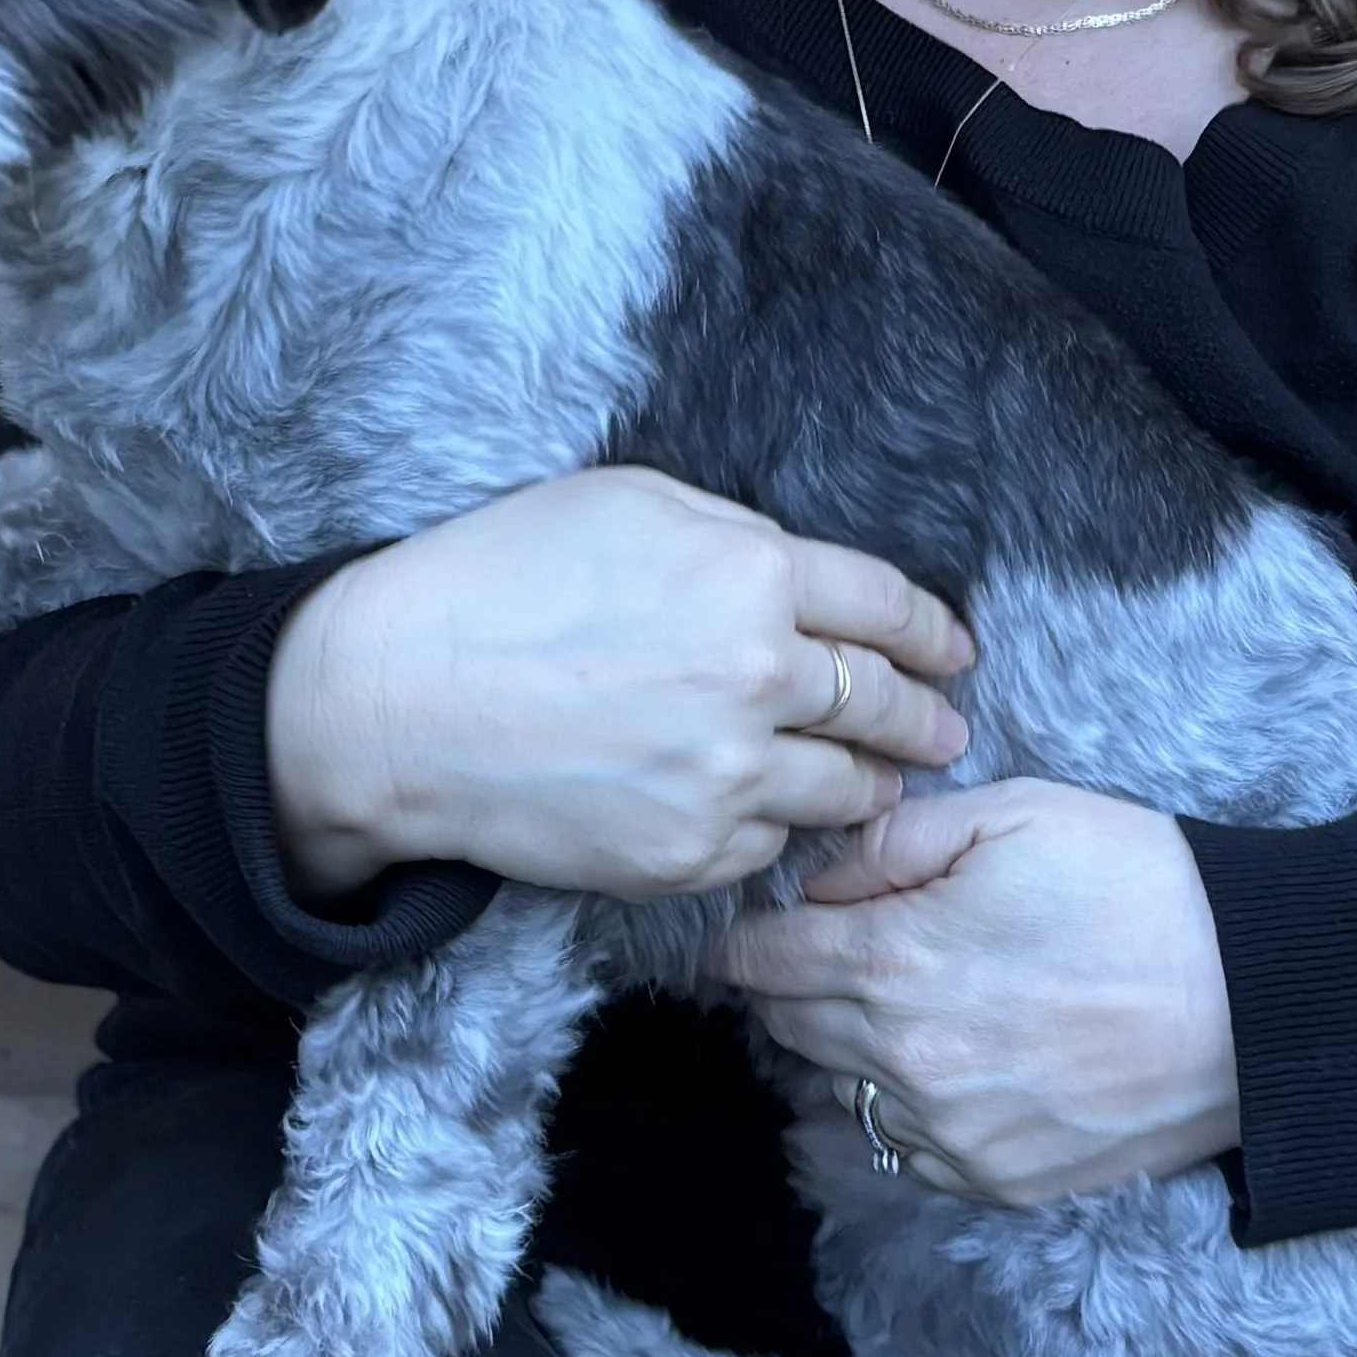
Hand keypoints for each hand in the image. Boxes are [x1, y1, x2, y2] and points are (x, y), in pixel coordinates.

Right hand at [265, 467, 972, 900]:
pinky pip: (771, 841)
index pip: (889, 608)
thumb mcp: (633, 503)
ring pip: (845, 789)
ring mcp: (728, 775)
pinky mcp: (688, 853)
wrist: (402, 700)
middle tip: (945, 725)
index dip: (934, 631)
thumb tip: (801, 577)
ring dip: (874, 783)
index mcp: (753, 575)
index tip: (954, 647)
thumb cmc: (504, 579)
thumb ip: (738, 538)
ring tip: (884, 781)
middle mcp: (759, 677)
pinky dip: (785, 826)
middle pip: (884, 704)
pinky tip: (783, 814)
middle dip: (926, 717)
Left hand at [716, 779, 1240, 1206]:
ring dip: (842, 1049)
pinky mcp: (998, 1181)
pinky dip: (899, 1110)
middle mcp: (905, 1063)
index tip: (749, 924)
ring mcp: (952, 1135)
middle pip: (791, 1030)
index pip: (763, 964)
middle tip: (814, 949)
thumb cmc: (1135, 884)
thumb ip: (895, 840)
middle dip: (790, 985)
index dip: (746, 937)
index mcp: (895, 963)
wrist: (1252, 997)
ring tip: (888, 1002)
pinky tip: (937, 1064)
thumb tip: (822, 877)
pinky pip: (904, 1154)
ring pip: (840, 1095)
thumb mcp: (1010, 813)